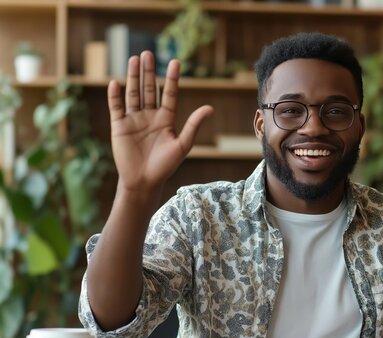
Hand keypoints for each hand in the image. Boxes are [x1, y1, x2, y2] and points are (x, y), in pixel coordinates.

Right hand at [107, 51, 212, 191]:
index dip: (171, 78)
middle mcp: (150, 116)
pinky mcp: (119, 126)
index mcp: (166, 119)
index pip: (168, 93)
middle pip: (148, 89)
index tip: (175, 61)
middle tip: (148, 53)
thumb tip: (210, 108)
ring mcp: (134, 120)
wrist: (144, 181)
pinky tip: (115, 82)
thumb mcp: (183, 144)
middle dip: (148, 72)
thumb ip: (193, 125)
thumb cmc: (165, 166)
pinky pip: (116, 108)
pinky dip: (115, 96)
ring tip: (134, 59)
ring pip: (133, 94)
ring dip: (132, 77)